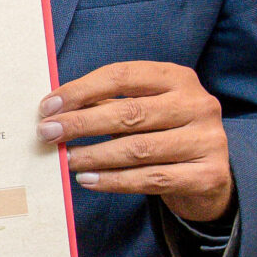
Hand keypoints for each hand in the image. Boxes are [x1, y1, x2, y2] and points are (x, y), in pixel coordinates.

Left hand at [40, 61, 233, 222]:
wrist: (209, 176)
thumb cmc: (162, 135)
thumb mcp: (141, 110)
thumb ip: (106, 104)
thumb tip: (54, 111)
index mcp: (178, 78)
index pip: (122, 76)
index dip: (81, 90)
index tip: (48, 107)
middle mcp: (198, 104)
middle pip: (130, 112)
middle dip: (82, 124)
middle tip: (47, 134)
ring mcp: (208, 140)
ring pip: (139, 149)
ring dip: (94, 155)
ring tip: (65, 160)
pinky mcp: (209, 175)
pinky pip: (152, 179)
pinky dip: (114, 181)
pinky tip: (87, 180)